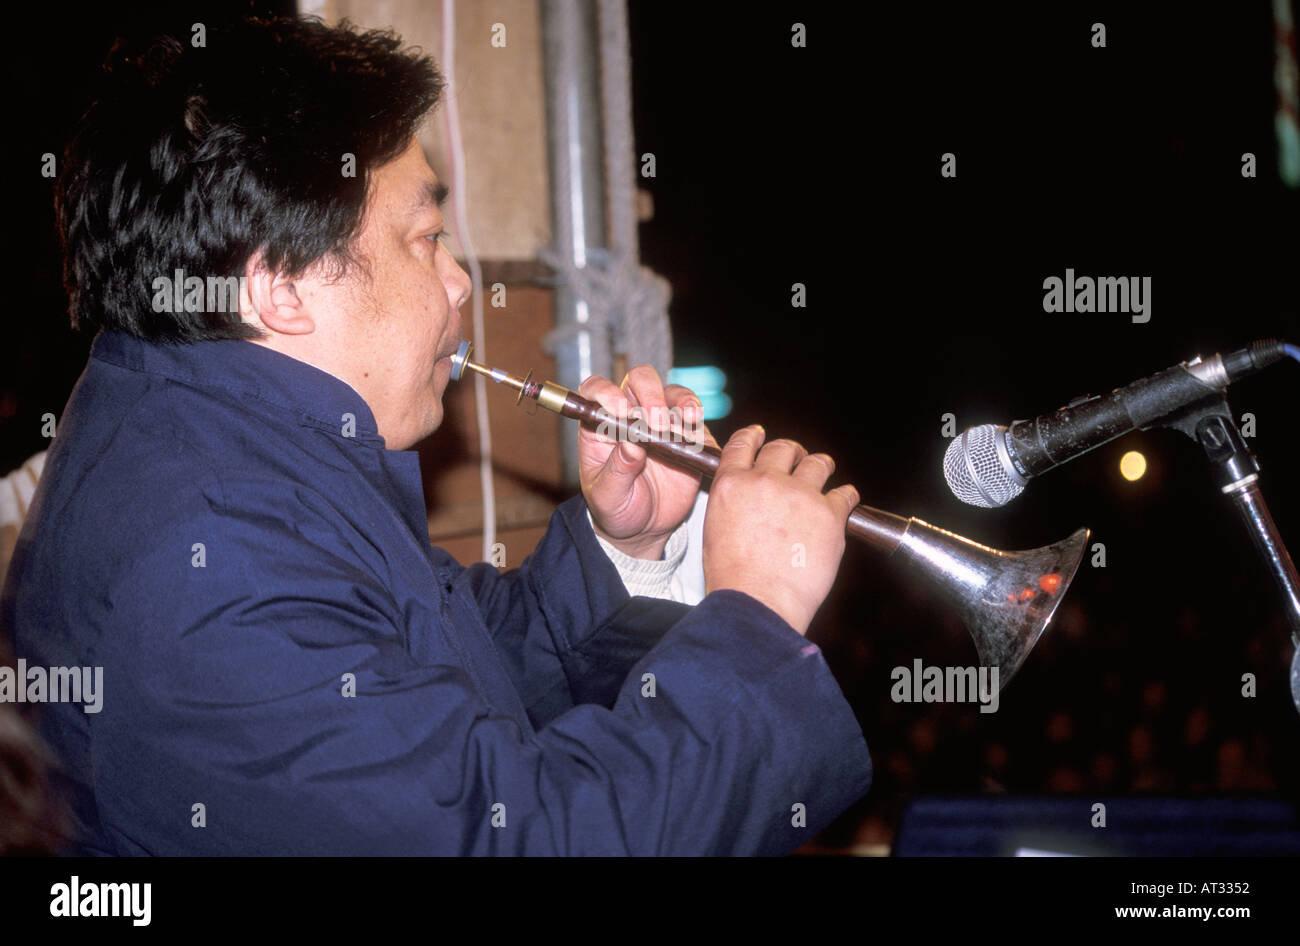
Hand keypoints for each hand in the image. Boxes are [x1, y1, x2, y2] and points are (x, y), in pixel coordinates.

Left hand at [578, 366, 714, 559]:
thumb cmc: (616, 508)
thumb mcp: (607, 497)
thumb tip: (631, 446)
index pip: (596, 390)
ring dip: (681, 401)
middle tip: (657, 421)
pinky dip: (699, 421)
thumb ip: (616, 471)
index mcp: (601, 424)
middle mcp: (631, 415)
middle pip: (639, 380)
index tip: (619, 409)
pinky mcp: (688, 435)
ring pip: (673, 392)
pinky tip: (698, 434)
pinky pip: (696, 418)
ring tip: (688, 421)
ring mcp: (662, 422)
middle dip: (650, 392)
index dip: (606, 391)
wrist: (645, 528)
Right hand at [702, 426, 857, 634]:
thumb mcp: (715, 530)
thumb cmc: (735, 578)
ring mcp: (799, 495)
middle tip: (798, 458)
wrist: (759, 601)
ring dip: (821, 466)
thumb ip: (733, 504)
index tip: (760, 435)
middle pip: (783, 449)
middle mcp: (765, 482)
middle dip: (792, 451)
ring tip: (824, 471)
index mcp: (732, 485)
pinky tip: (845, 501)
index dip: (754, 436)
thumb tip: (748, 501)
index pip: (743, 443)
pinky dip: (846, 496)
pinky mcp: (829, 513)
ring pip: (817, 463)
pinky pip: (845, 493)